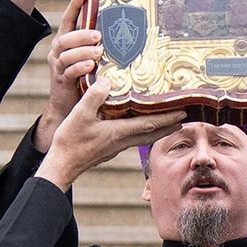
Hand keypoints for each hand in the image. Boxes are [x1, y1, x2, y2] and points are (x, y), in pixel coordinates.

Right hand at [37, 79, 178, 190]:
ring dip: (159, 129)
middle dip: (169, 124)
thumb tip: (109, 81)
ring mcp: (117, 146)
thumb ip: (94, 96)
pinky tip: (141, 126)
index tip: (183, 112)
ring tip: (170, 121)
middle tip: (184, 117)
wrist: (61, 165)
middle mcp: (122, 140)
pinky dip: (144, 131)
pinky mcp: (110, 148)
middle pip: (152, 133)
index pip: (149, 124)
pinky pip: (133, 138)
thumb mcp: (80, 114)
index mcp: (119, 132)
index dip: (167, 118)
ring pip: (144, 136)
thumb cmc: (70, 141)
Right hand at [38, 0, 99, 150]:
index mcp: (67, 43)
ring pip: (66, 53)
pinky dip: (79, 68)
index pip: (69, 20)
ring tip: (98, 52)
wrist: (70, 110)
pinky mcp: (61, 82)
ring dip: (82, 50)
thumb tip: (123, 30)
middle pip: (66, 37)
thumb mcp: (93, 61)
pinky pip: (68, 72)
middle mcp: (59, 52)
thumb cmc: (86, 82)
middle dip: (81, 34)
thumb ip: (100, 47)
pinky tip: (90, 67)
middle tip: (98, 35)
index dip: (74, 6)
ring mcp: (59, 67)